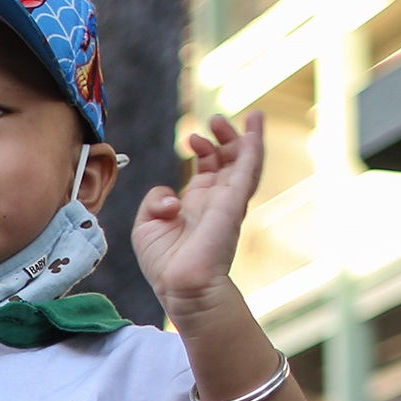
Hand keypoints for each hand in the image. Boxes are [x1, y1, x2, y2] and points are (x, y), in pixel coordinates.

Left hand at [132, 113, 263, 320]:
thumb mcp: (146, 225)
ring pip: (245, 163)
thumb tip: (173, 195)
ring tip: (251, 115)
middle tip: (217, 120)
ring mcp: (228, 202)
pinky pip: (248, 171)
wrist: (180, 285)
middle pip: (230, 162)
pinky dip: (253, 149)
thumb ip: (155, 201)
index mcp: (197, 205)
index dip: (205, 150)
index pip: (209, 170)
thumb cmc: (164, 264)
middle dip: (226, 138)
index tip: (193, 138)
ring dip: (247, 138)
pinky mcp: (234, 203)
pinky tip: (254, 130)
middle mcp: (216, 202)